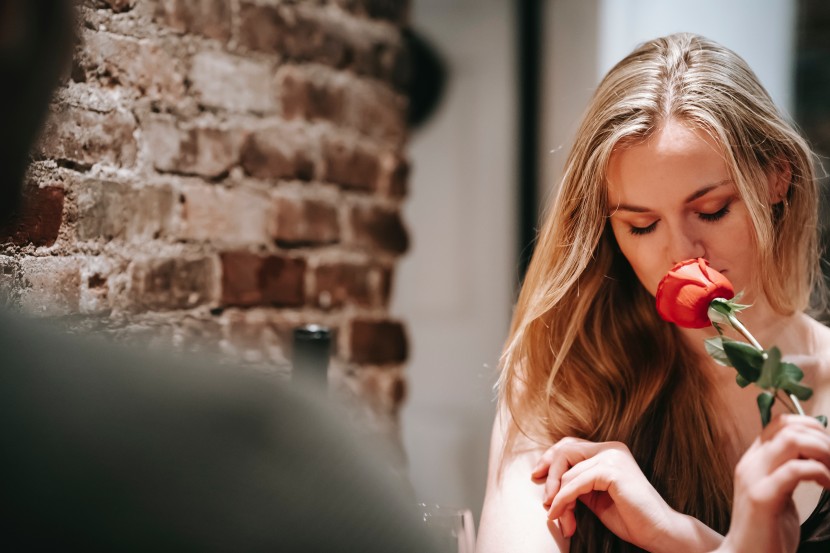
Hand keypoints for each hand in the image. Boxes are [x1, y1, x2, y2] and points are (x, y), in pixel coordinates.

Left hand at [532, 437, 718, 551]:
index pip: (570, 445)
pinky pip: (575, 484)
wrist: (659, 532)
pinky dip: (563, 499)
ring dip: (558, 497)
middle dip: (550, 477)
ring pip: (568, 472)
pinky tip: (559, 513)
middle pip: (565, 452)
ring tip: (558, 517)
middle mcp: (611, 448)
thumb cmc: (630, 517)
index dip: (550, 459)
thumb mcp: (595, 495)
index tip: (535, 476)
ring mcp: (613, 457)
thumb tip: (547, 479)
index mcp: (608, 451)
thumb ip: (577, 482)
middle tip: (545, 501)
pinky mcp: (612, 471)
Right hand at [718, 415, 829, 552]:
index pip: (779, 423)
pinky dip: (821, 473)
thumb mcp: (780, 493)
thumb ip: (789, 472)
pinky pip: (796, 470)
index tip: (828, 446)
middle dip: (821, 438)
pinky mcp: (762, 497)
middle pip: (788, 427)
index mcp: (753, 460)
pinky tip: (828, 487)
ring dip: (823, 452)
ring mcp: (754, 478)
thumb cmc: (767, 531)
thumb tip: (816, 454)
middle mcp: (750, 463)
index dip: (809, 426)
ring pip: (792, 440)